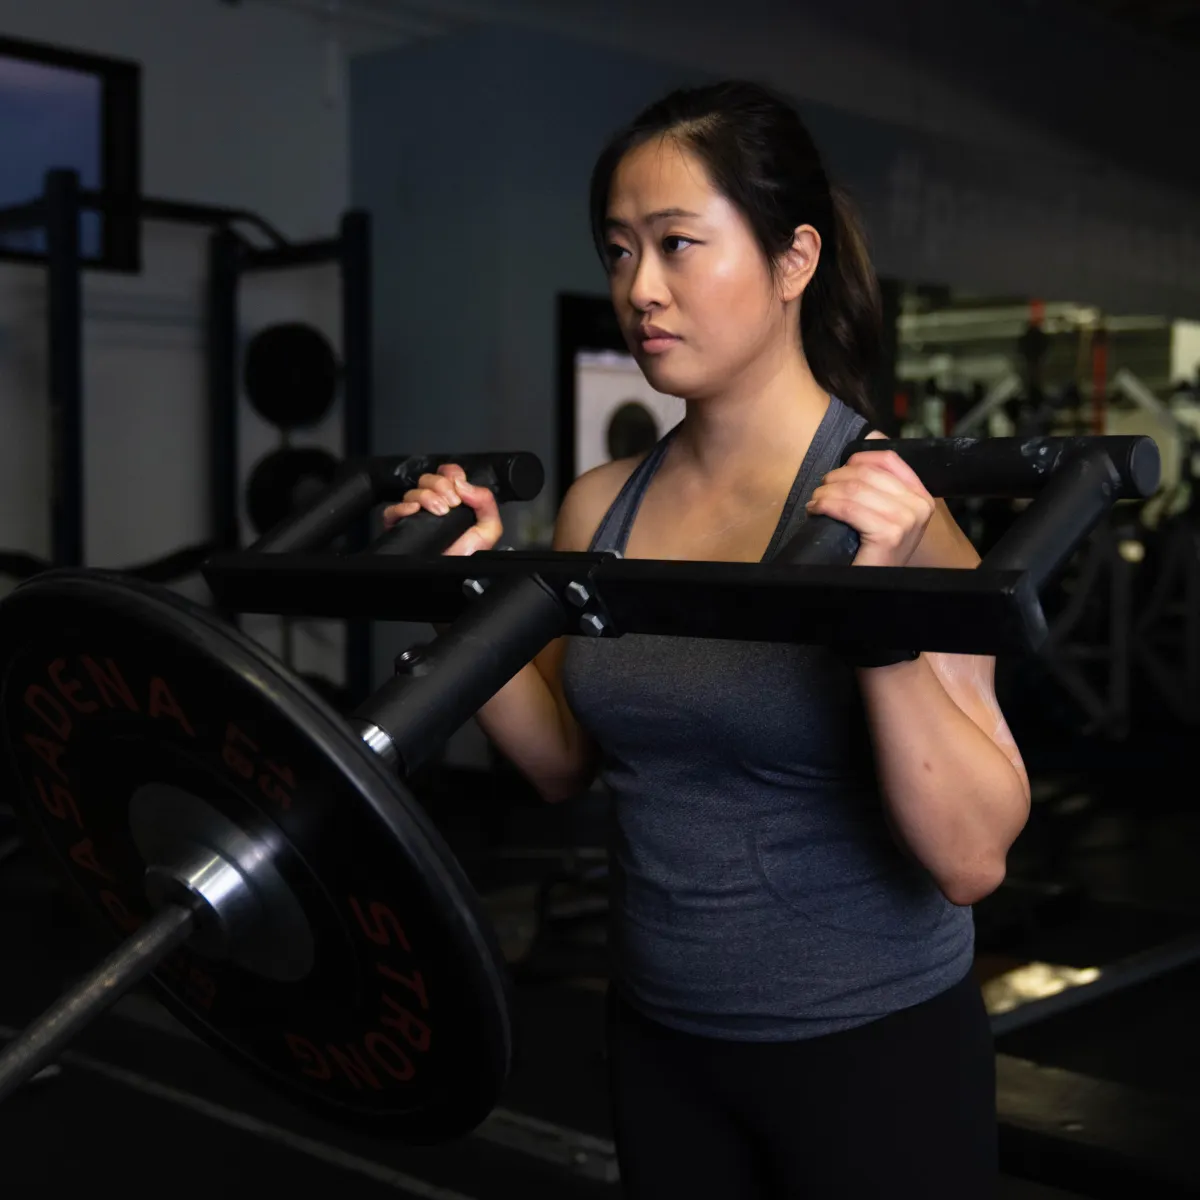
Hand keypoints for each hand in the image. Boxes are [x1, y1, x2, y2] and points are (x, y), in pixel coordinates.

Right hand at [382, 463, 503, 555]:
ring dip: (427, 497)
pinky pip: (392, 510)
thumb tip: (463, 484)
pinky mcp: (399, 527)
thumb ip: (485, 501)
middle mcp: (433, 504)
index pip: (448, 473)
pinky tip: (415, 512)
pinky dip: (403, 507)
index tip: (459, 490)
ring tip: (440, 513)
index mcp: (454, 500)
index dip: (452, 474)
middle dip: (441, 486)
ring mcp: (416, 515)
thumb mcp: (489, 528)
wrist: (453, 575)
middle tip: (452, 504)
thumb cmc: (468, 555)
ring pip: (412, 492)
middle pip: (428, 478)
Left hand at [805, 432, 934, 567]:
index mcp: (921, 497)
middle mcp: (919, 506)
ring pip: (854, 488)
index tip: (839, 472)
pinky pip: (848, 508)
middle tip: (820, 490)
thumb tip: (862, 447)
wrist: (871, 586)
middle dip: (836, 478)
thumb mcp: (884, 515)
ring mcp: (906, 520)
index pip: (889, 459)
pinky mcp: (889, 533)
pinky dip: (825, 505)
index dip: (858, 458)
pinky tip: (816, 510)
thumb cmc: (873, 552)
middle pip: (867, 472)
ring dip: (826, 492)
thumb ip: (878, 486)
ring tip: (816, 501)